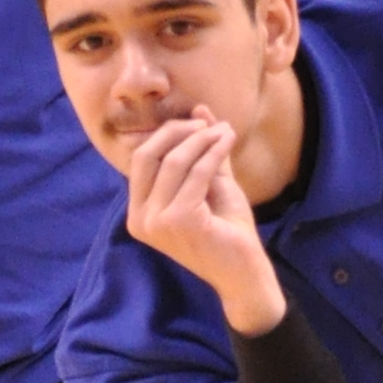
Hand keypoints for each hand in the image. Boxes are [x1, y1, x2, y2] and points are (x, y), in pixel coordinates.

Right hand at [125, 112, 284, 332]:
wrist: (243, 273)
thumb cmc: (226, 232)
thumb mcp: (210, 183)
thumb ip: (201, 150)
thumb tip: (198, 109)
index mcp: (138, 213)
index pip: (141, 159)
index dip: (168, 135)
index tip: (198, 124)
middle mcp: (141, 220)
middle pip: (148, 155)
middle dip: (178, 132)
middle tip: (207, 125)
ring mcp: (157, 222)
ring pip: (175, 161)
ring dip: (203, 138)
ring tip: (225, 131)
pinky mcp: (179, 220)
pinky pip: (197, 172)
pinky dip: (214, 151)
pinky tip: (229, 140)